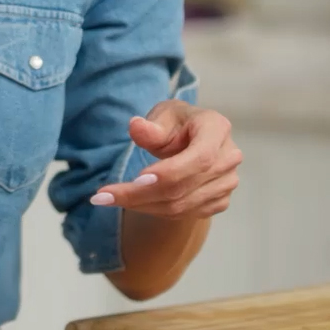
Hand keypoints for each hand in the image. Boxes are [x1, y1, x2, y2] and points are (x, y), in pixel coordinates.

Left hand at [91, 100, 240, 219]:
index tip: (136, 179)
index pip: (200, 158)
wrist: (193, 138)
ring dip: (141, 205)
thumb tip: (136, 127)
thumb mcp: (162, 115)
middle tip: (101, 197)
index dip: (170, 172)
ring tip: (108, 199)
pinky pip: (183, 214)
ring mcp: (226, 183)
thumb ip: (151, 126)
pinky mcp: (218, 201)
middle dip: (139, 194)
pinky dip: (153, 211)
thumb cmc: (176, 123)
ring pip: (180, 206)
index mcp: (218, 129)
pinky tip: (132, 202)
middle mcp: (228, 158)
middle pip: (183, 187)